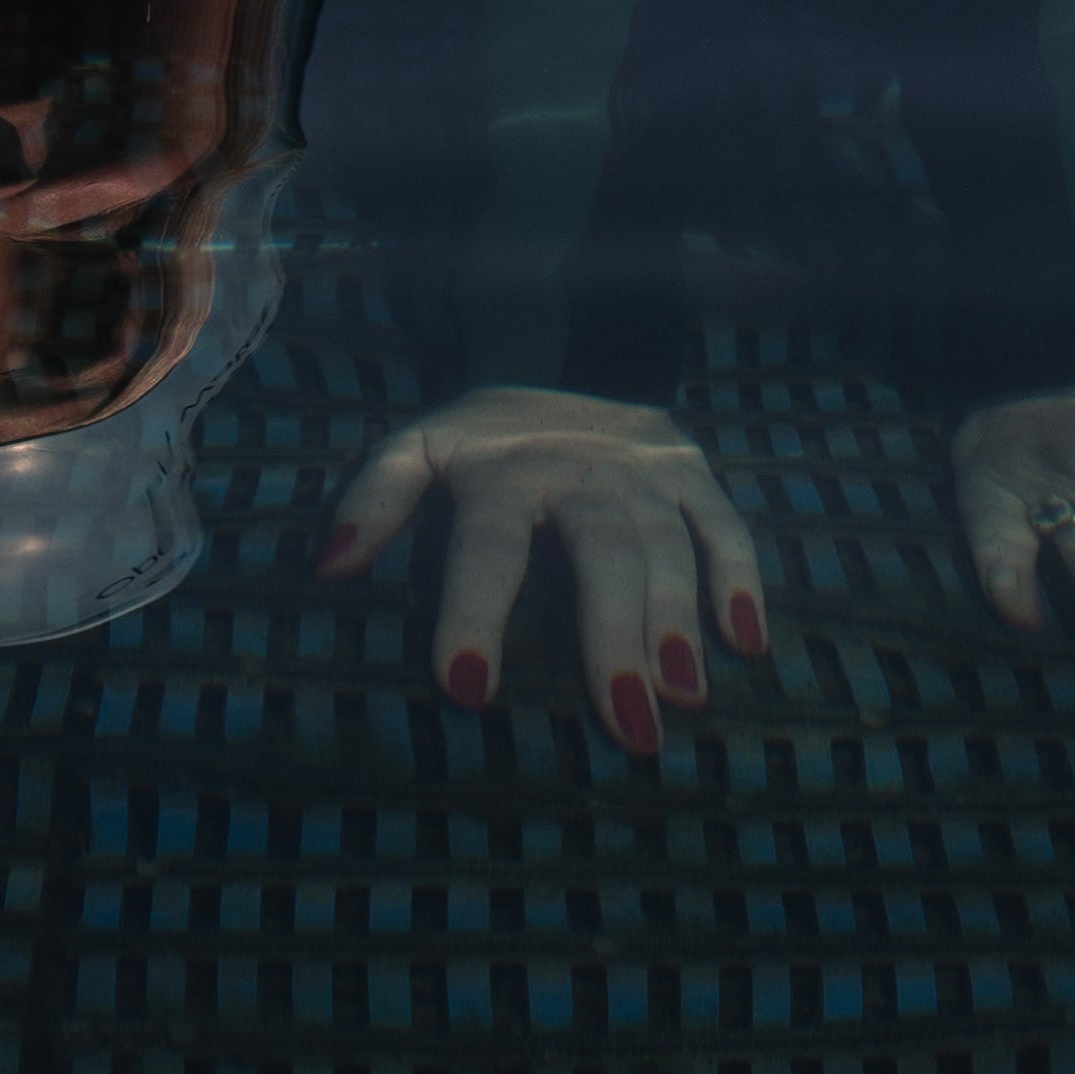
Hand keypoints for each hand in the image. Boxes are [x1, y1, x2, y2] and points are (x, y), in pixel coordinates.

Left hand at [317, 387, 765, 754]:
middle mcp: (581, 466)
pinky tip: (746, 644)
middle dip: (614, 636)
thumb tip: (328, 566)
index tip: (469, 689)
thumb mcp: (414, 448)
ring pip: (669, 543)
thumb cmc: (476, 439)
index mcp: (503, 470)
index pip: (488, 545)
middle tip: (629, 724)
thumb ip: (372, 500)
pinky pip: (725, 522)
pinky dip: (742, 578)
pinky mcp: (690, 467)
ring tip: (685, 698)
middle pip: (602, 551)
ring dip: (680, 620)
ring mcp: (645, 466)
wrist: (556, 348)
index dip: (475, 613)